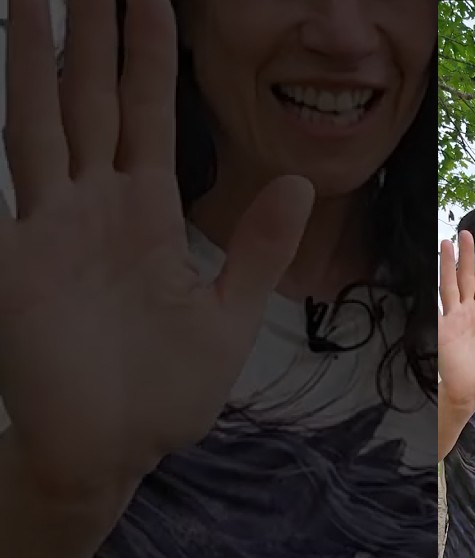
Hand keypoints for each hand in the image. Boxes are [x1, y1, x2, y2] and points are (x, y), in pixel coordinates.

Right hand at [0, 0, 313, 503]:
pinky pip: (2, 187)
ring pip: (38, 120)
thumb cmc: (166, 391)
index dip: (145, 55)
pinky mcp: (16, 261)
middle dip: (85, 31)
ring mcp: (49, 227)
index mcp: (145, 214)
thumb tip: (297, 185)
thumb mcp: (228, 314)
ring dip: (34, 57)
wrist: (113, 452)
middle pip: (86, 98)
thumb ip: (255, 248)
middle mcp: (93, 206)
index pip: (143, 113)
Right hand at [437, 231, 474, 404]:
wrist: (471, 391)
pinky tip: (434, 273)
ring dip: (449, 264)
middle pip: (466, 277)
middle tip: (465, 232)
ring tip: (447, 242)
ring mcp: (454, 318)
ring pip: (451, 284)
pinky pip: (439, 306)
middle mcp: (468, 311)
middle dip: (466, 255)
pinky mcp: (443, 329)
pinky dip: (436, 290)